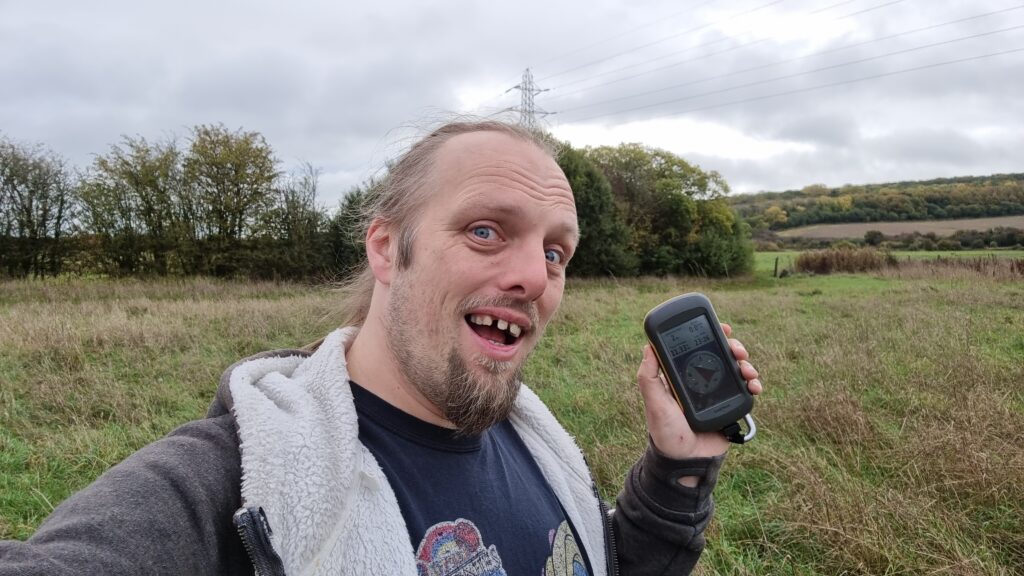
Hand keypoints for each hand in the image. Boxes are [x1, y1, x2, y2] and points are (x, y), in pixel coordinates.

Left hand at [637, 323, 762, 460]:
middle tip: (738, 350)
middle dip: (734, 348)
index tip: (722, 327)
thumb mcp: (654, 402)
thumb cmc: (665, 431)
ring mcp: (719, 394)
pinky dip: (753, 386)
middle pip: (723, 356)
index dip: (712, 336)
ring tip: (748, 371)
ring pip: (737, 371)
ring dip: (746, 365)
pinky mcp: (731, 408)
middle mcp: (703, 381)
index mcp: (684, 375)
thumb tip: (648, 347)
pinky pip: (746, 392)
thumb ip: (649, 377)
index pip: (700, 348)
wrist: (684, 461)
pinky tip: (754, 386)